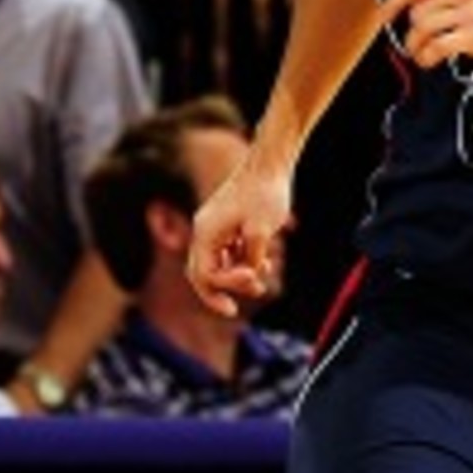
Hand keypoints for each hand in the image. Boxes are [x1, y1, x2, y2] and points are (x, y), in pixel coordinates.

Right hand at [187, 149, 292, 317]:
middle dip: (218, 291)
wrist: (270, 162)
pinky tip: (263, 263)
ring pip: (217, 262)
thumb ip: (251, 260)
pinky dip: (241, 260)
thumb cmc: (264, 193)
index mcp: (205, 232)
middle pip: (202, 272)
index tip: (240, 299)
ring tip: (260, 282)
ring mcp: (216, 225)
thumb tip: (249, 275)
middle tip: (233, 310)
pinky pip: (228, 250)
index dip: (218, 293)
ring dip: (235, 276)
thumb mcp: (260, 232)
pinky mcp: (228, 221)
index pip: (202, 275)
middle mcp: (205, 229)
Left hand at [383, 0, 472, 68]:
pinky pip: (437, 46)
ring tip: (422, 54)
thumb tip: (419, 8)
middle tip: (415, 43)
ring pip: (422, 28)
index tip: (382, 16)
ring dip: (416, 46)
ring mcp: (470, 11)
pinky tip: (430, 61)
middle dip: (412, 31)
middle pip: (417, 11)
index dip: (392, 2)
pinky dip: (427, 56)